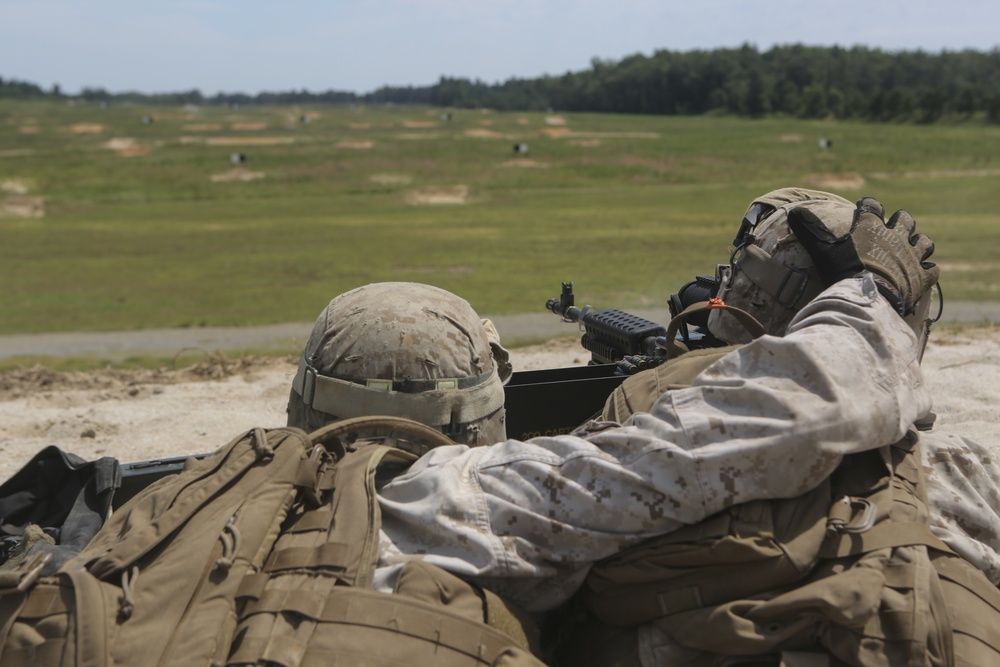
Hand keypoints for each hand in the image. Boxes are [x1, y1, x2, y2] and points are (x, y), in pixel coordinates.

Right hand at [787, 197, 939, 313]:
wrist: (869, 297)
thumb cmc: (845, 272)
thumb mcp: (823, 251)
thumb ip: (810, 231)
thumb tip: (794, 211)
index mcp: (873, 227)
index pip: (873, 206)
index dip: (869, 205)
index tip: (865, 206)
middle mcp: (896, 237)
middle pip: (904, 220)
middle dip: (900, 221)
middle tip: (893, 228)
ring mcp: (912, 256)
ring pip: (923, 242)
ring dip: (918, 244)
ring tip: (912, 249)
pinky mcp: (923, 276)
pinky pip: (932, 269)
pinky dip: (928, 271)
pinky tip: (923, 274)